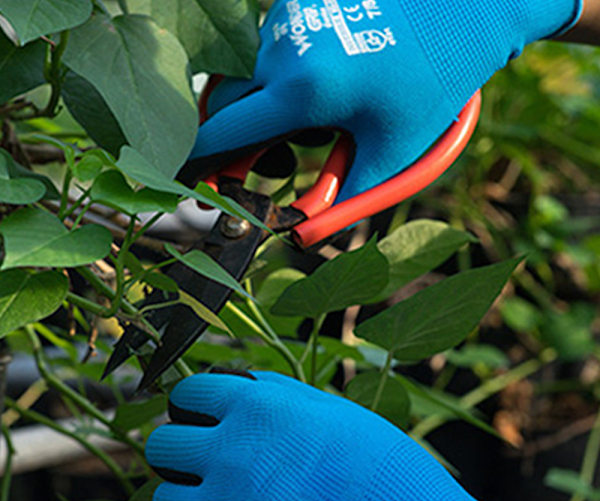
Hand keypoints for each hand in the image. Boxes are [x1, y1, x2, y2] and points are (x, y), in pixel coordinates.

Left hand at [146, 371, 571, 500]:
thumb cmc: (384, 471)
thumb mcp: (334, 412)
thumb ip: (278, 395)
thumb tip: (237, 385)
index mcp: (258, 407)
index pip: (188, 393)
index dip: (191, 404)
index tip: (199, 417)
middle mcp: (231, 452)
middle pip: (162, 445)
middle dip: (182, 452)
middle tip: (209, 464)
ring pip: (164, 499)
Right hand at [186, 0, 581, 202]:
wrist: (464, 6)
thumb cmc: (433, 81)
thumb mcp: (390, 151)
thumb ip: (341, 200)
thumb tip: (301, 232)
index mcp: (300, 90)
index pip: (221, 134)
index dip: (197, 164)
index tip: (186, 184)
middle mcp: (280, 49)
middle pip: (225, 107)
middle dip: (235, 143)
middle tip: (263, 166)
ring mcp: (286, 19)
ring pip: (249, 80)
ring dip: (266, 109)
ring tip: (322, 115)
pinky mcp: (296, 3)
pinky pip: (270, 53)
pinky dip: (282, 79)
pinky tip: (327, 80)